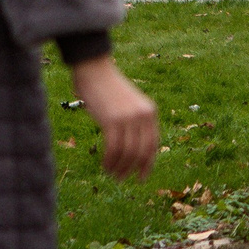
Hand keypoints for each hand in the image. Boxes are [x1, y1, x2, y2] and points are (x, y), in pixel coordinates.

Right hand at [69, 55, 158, 178]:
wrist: (95, 70)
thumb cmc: (108, 89)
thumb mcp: (128, 105)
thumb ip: (134, 123)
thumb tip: (133, 150)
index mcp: (150, 112)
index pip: (153, 145)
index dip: (147, 164)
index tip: (141, 178)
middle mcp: (143, 115)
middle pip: (141, 152)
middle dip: (132, 169)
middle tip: (121, 179)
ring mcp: (129, 118)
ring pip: (128, 153)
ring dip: (119, 167)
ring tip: (111, 173)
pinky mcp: (112, 120)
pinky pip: (114, 148)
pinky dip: (110, 160)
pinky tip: (105, 166)